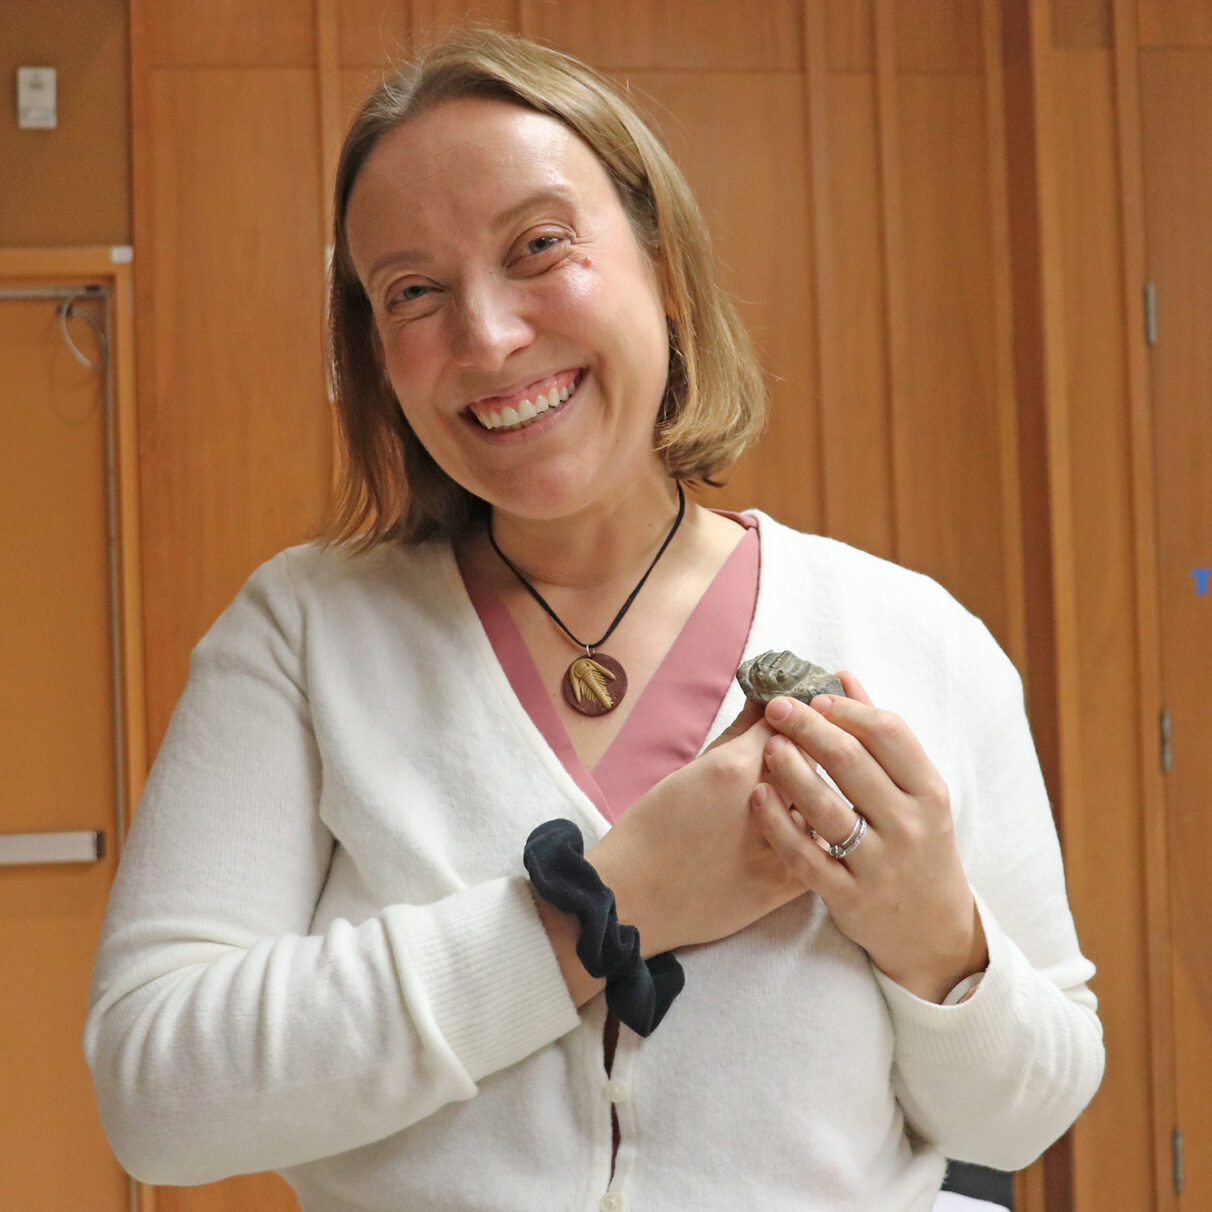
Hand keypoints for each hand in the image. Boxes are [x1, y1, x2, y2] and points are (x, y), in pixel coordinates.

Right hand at [585, 701, 806, 956]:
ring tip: (805, 797)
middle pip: (815, 760)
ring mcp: (779, 845)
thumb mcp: (690, 770)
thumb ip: (737, 734)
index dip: (797, 718)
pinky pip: (822, 848)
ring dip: (819, 797)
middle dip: (813, 752)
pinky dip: (818, 837)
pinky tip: (805, 833)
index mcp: (735, 766)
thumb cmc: (653, 828)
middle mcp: (764, 800)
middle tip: (805, 752)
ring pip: (825, 805)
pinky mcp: (786, 884)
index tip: (797, 717)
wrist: (635, 896)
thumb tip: (766, 702)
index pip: (791, 723)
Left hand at [751, 673, 986, 1002]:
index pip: (888, 733)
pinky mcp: (850, 898)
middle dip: (809, 727)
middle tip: (777, 706)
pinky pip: (806, 857)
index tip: (813, 696)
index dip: (846, 709)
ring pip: (827, 809)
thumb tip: (843, 677)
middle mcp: (909, 826)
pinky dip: (779, 825)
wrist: (933, 931)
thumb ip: (879, 735)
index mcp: (928, 792)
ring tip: (767, 745)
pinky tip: (757, 798)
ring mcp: (880, 865)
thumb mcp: (915, 791)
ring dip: (792, 771)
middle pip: (852, 763)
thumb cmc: (918, 844)